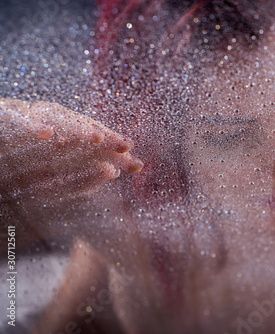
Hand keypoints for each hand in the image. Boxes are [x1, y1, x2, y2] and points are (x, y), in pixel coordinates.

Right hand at [0, 99, 142, 199]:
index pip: (97, 142)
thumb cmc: (22, 148)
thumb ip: (79, 168)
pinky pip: (18, 118)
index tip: (137, 165)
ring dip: (78, 128)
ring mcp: (32, 114)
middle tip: (127, 146)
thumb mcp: (52, 161)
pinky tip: (47, 134)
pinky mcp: (7, 114)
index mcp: (65, 131)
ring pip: (58, 118)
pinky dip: (32, 125)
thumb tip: (112, 172)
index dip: (116, 152)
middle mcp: (54, 120)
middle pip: (85, 128)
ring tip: (98, 139)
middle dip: (108, 137)